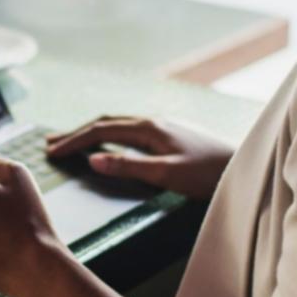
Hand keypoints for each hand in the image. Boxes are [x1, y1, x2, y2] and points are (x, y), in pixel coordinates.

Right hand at [46, 115, 234, 199]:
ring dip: (92, 132)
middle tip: (50, 143)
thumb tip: (94, 159)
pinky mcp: (171, 134)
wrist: (245, 167)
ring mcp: (163, 125)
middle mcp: (153, 121)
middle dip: (76, 133)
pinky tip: (111, 143)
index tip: (50, 152)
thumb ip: (129, 167)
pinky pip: (130, 130)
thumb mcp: (167, 174)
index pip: (100, 130)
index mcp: (149, 128)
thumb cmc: (209, 174)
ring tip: (73, 141)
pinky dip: (110, 135)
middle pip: (105, 122)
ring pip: (118, 124)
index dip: (73, 141)